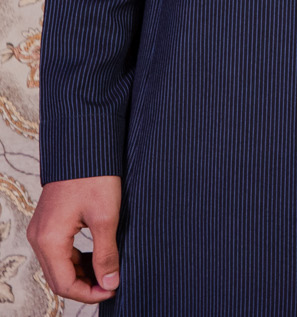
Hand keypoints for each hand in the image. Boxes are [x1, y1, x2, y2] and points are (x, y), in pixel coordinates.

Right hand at [28, 175, 121, 301]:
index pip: (64, 284)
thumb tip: (110, 282)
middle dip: (85, 286)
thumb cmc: (95, 178)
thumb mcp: (106, 217)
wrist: (84, 147)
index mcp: (49, 240)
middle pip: (58, 278)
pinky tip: (98, 256)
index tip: (114, 288)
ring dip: (82, 274)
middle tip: (114, 283)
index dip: (89, 293)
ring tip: (109, 271)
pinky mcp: (48, 224)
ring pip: (59, 267)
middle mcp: (39, 239)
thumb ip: (106, 253)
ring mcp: (41, 231)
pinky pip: (59, 252)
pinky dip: (77, 260)